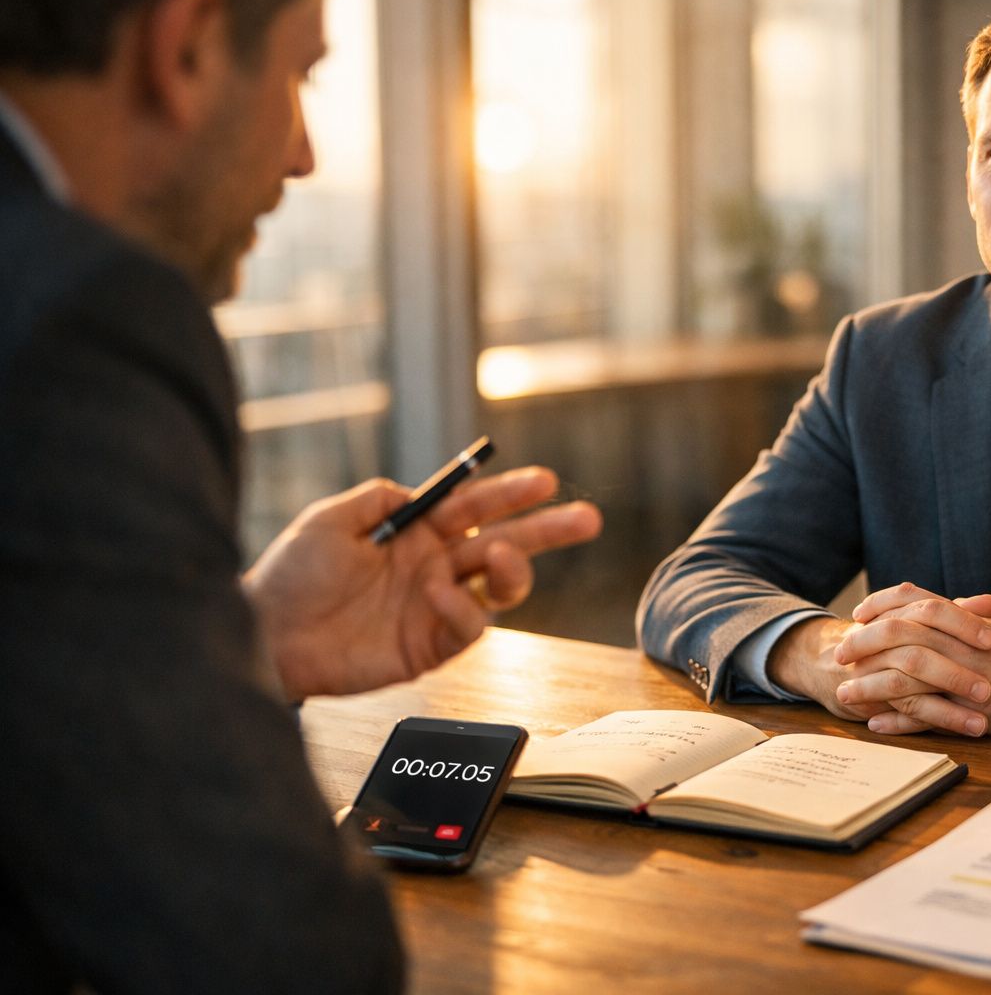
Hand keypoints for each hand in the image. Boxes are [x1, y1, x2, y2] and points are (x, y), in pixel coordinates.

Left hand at [244, 466, 601, 700]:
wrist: (266, 635)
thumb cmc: (291, 575)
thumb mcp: (331, 518)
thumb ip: (383, 497)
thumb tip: (426, 490)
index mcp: (416, 532)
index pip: (476, 507)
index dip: (512, 494)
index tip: (546, 481)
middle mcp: (435, 566)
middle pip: (507, 544)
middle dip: (548, 530)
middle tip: (587, 518)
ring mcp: (436, 607)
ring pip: (501, 588)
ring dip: (513, 569)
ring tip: (500, 555)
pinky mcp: (431, 646)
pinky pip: (470, 627)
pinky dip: (465, 608)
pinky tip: (438, 593)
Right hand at [764, 595, 990, 735]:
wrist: (830, 664)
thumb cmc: (887, 644)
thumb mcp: (917, 623)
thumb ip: (953, 613)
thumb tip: (990, 602)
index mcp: (898, 612)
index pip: (929, 608)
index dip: (961, 621)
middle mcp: (882, 635)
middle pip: (918, 640)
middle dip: (956, 662)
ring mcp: (874, 665)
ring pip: (911, 676)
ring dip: (949, 697)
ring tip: (985, 714)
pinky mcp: (872, 697)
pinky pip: (907, 708)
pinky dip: (939, 718)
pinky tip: (967, 729)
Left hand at [833, 583, 990, 736]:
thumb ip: (959, 620)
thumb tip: (927, 612)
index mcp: (965, 620)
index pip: (913, 600)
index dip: (881, 605)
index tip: (858, 614)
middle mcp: (962, 644)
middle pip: (901, 634)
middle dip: (864, 643)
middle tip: (840, 653)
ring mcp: (966, 678)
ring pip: (909, 676)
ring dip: (871, 684)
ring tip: (845, 694)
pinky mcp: (974, 712)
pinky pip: (929, 716)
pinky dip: (899, 719)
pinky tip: (876, 722)